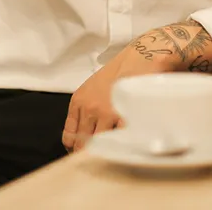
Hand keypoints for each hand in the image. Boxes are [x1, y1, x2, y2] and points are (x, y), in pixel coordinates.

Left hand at [62, 20, 211, 152]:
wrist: (142, 56)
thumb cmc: (121, 70)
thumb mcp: (94, 87)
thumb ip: (86, 109)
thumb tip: (83, 136)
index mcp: (79, 100)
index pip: (69, 136)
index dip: (76, 148)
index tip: (83, 151)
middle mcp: (89, 107)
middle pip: (82, 144)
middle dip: (90, 152)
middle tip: (100, 155)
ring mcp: (106, 112)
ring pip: (100, 144)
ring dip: (107, 149)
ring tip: (115, 149)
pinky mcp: (124, 114)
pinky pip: (119, 140)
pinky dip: (121, 145)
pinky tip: (126, 144)